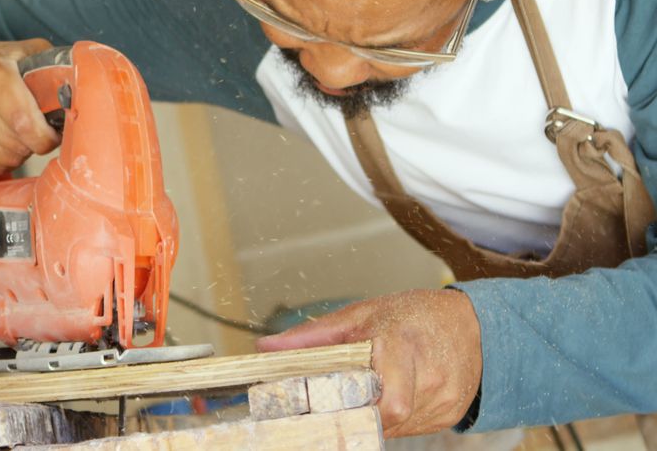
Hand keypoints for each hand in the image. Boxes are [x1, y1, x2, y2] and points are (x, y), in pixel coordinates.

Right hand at [0, 39, 60, 174]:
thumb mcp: (19, 53)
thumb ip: (51, 64)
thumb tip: (85, 83)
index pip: (22, 119)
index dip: (44, 136)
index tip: (51, 135)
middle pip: (14, 143)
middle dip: (32, 145)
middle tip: (33, 135)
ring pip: (0, 159)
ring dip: (16, 155)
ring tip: (14, 138)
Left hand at [256, 289, 482, 437]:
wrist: (474, 324)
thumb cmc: (414, 315)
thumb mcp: (361, 314)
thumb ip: (313, 335)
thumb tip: (267, 348)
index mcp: (402, 344)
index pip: (389, 400)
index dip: (358, 410)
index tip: (330, 407)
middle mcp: (428, 376)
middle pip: (387, 416)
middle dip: (362, 410)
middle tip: (347, 398)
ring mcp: (444, 399)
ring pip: (397, 425)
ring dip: (377, 413)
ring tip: (376, 387)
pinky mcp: (451, 414)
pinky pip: (412, 427)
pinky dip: (396, 416)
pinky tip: (396, 392)